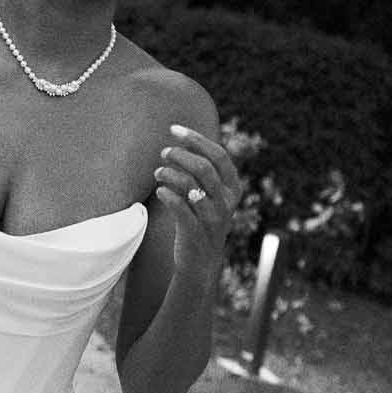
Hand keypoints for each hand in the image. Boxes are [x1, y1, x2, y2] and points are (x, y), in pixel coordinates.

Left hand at [153, 122, 242, 275]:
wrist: (201, 263)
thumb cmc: (202, 221)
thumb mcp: (211, 196)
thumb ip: (203, 173)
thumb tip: (180, 144)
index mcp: (233, 188)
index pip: (218, 154)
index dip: (195, 139)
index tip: (174, 129)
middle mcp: (226, 201)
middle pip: (203, 167)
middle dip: (179, 155)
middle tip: (163, 153)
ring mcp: (212, 217)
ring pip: (190, 185)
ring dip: (169, 173)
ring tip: (158, 173)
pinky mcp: (194, 231)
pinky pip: (178, 206)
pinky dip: (166, 194)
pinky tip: (160, 190)